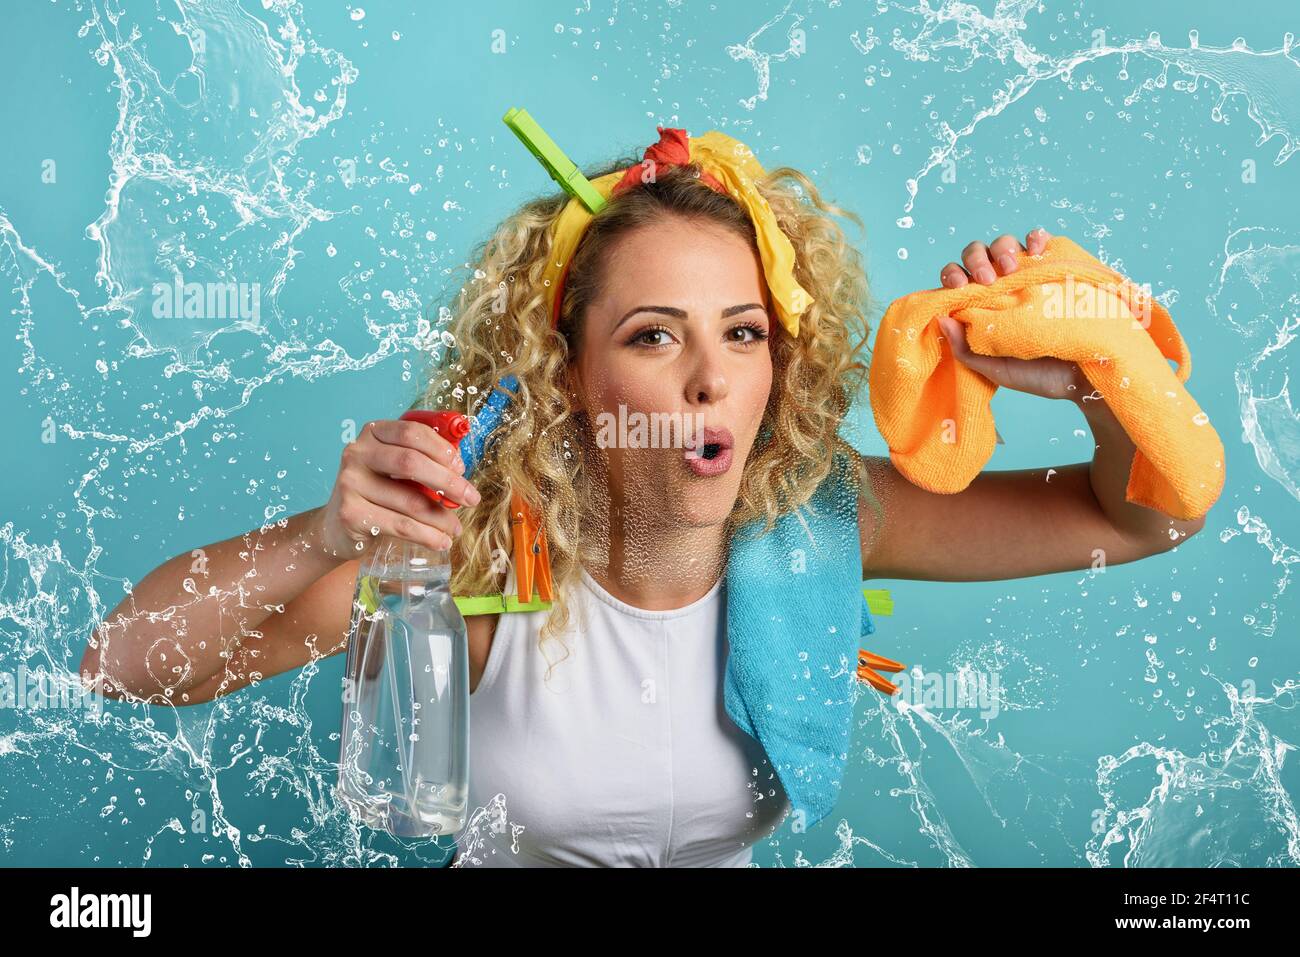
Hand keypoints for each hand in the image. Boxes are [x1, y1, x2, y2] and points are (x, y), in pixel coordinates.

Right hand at [312, 418, 481, 559]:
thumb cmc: (377, 493)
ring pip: (410, 501)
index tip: (461, 468)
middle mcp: (357, 453)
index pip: (412, 431)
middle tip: (471, 499)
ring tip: (456, 528)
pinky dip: (427, 536)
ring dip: (441, 517)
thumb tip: (460, 470)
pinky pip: (400, 525)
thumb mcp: (395, 470)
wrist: (337, 527)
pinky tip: (441, 541)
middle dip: (448, 482)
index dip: (442, 449)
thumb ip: (422, 462)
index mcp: (372, 434)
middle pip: (411, 462)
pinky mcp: (351, 513)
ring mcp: (350, 483)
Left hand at [936, 227, 1090, 402]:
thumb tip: (941, 318)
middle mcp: (1000, 285)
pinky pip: (1042, 241)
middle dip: (977, 260)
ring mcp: (1026, 275)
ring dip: (1003, 248)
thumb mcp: (993, 367)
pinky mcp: (1053, 267)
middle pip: (978, 254)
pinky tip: (1036, 246)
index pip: (957, 279)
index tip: (959, 288)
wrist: (1081, 378)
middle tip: (988, 280)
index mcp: (980, 305)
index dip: (953, 276)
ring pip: (1005, 244)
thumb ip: (964, 349)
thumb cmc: (1034, 374)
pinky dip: (1036, 236)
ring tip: (1011, 268)